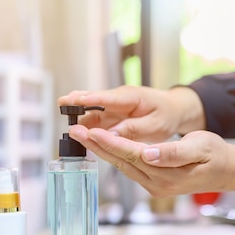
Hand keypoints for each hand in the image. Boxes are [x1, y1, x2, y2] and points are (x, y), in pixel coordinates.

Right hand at [57, 85, 204, 142]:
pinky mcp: (113, 115)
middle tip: (60, 108)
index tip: (70, 101)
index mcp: (130, 97)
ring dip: (79, 120)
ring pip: (91, 113)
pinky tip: (80, 137)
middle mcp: (118, 99)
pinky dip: (88, 128)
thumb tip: (111, 135)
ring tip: (68, 131)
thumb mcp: (155, 125)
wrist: (175, 110)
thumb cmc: (168, 114)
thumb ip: (133, 129)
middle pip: (92, 102)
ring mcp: (114, 107)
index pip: (105, 97)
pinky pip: (97, 121)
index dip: (87, 99)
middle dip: (75, 105)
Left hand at [68, 125, 234, 197]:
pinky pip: (130, 168)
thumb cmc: (216, 156)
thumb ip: (174, 152)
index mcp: (167, 175)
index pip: (132, 155)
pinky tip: (104, 146)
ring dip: (102, 150)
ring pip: (122, 166)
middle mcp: (157, 184)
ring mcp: (155, 186)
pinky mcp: (154, 183)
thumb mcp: (201, 147)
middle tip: (75, 131)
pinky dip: (115, 155)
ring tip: (83, 136)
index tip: (91, 130)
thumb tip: (150, 153)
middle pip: (121, 162)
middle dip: (97, 146)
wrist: (226, 171)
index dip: (110, 142)